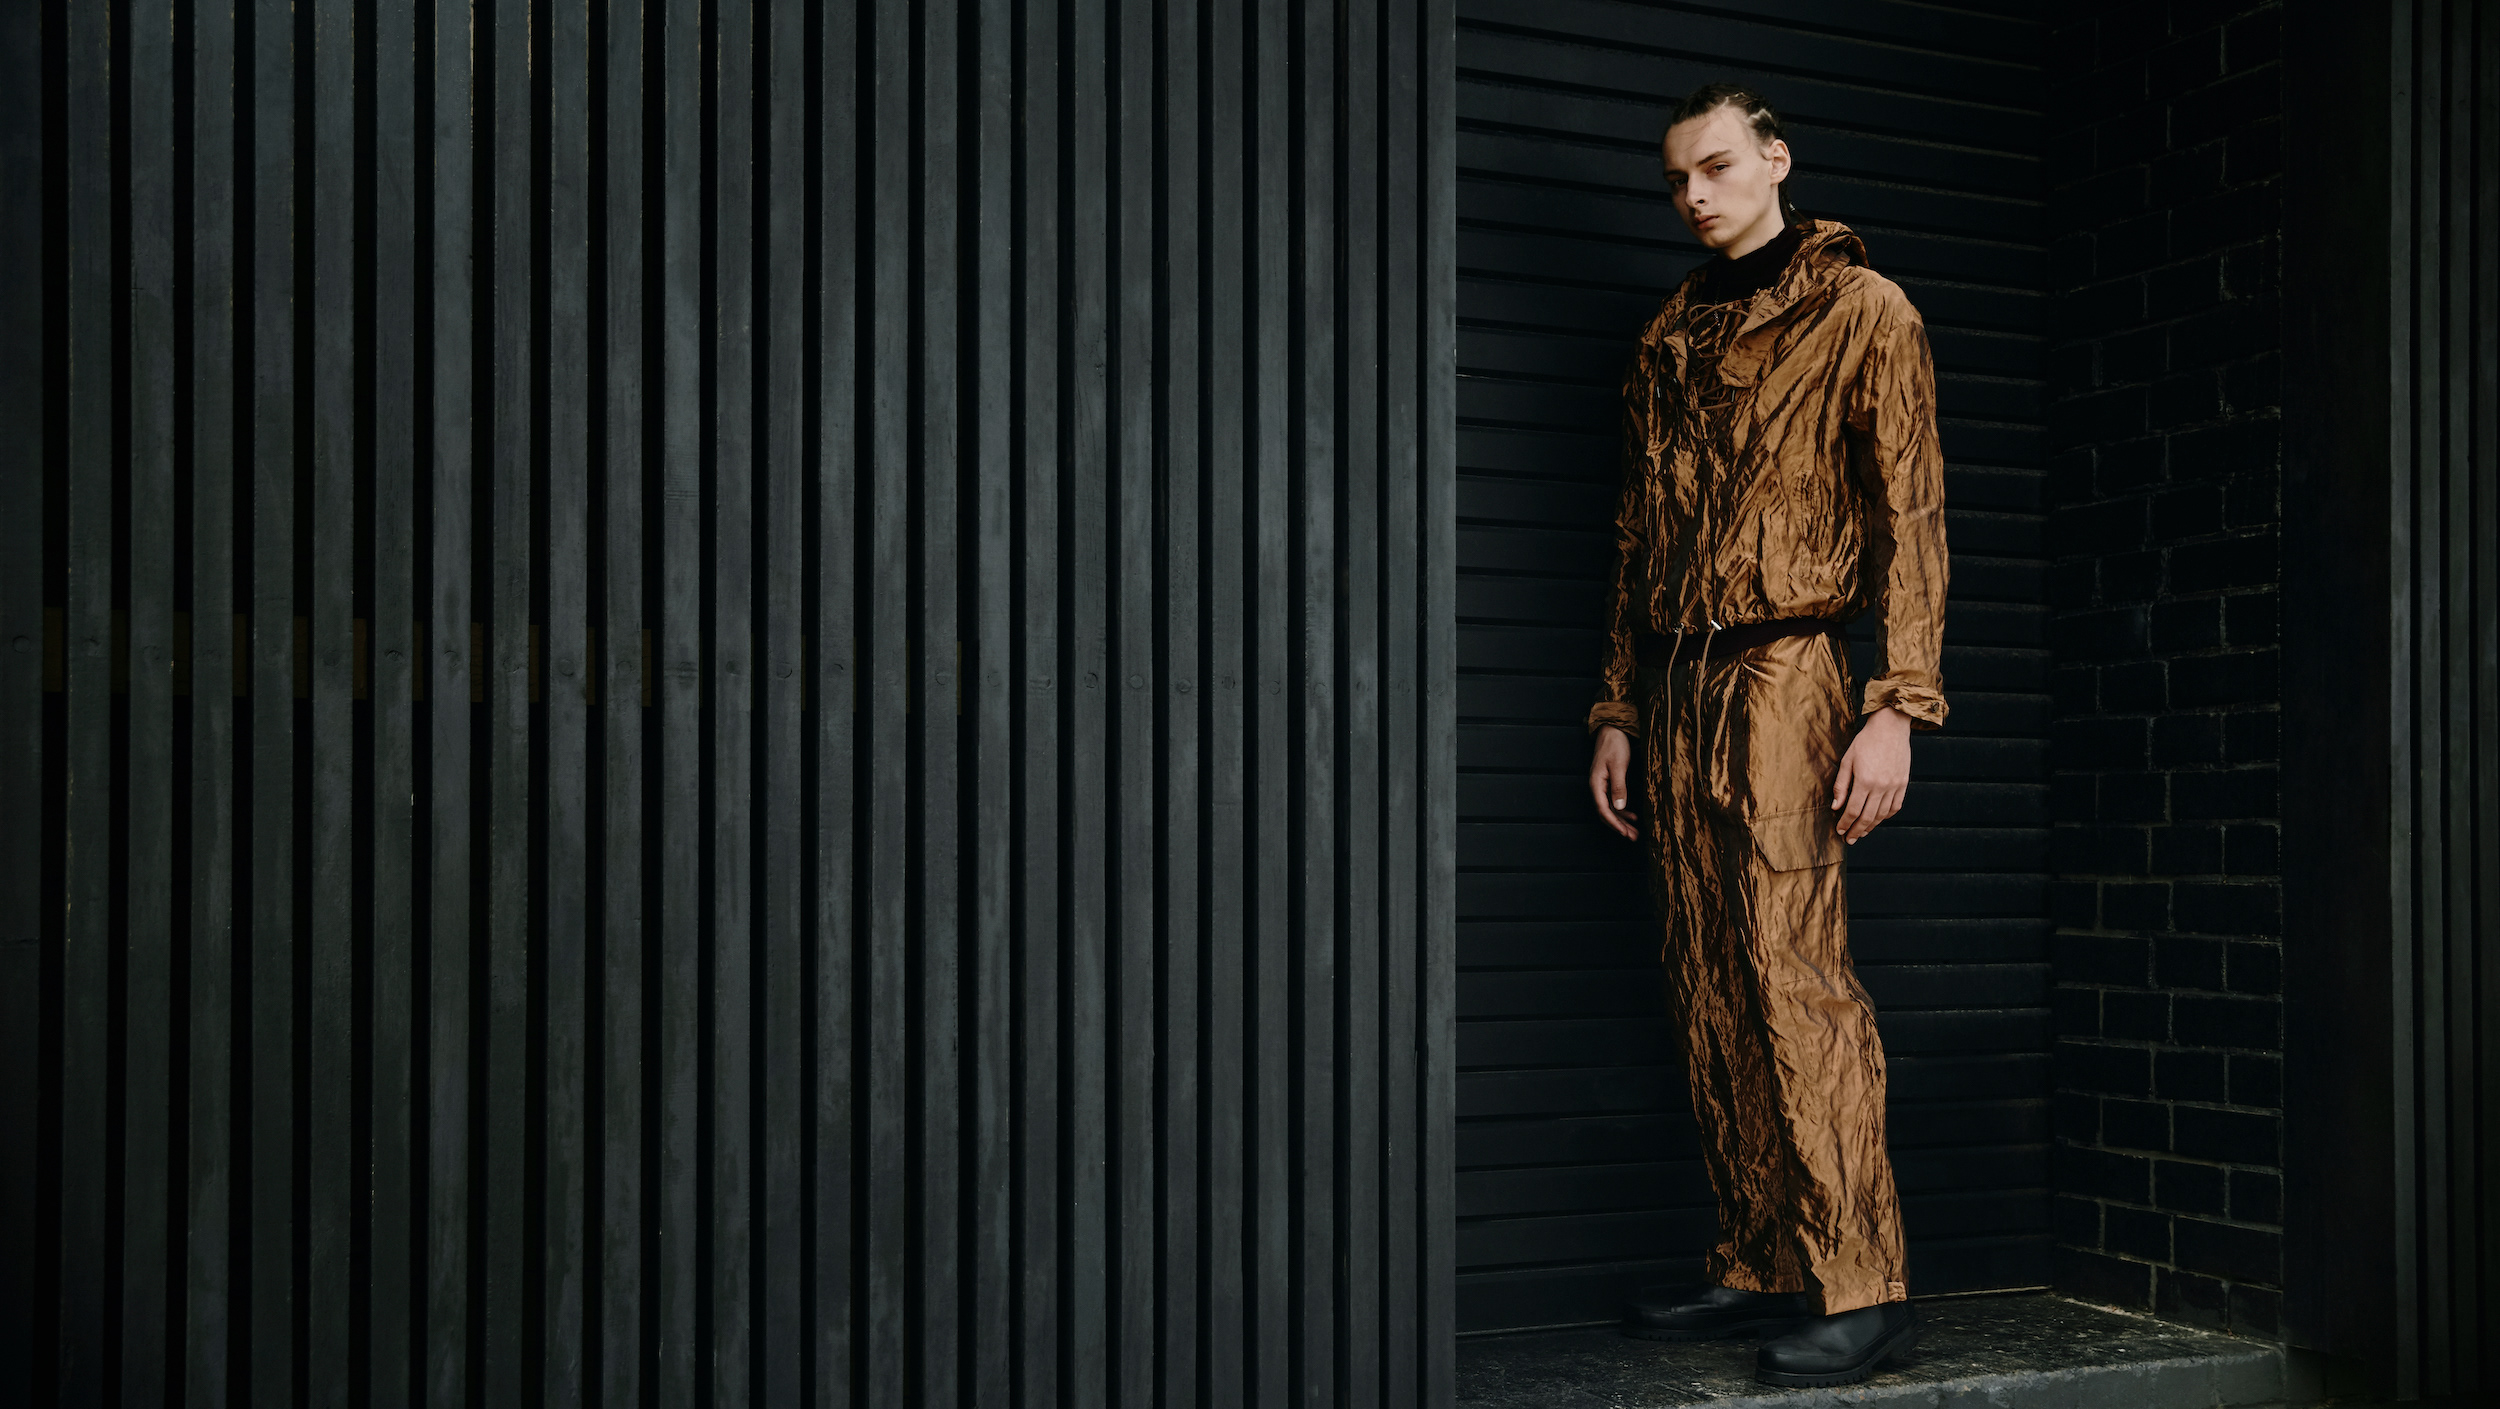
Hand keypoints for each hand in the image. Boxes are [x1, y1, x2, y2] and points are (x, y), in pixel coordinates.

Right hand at [1588, 726, 1637, 839]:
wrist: (1613, 729)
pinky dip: (1623, 810)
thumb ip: (1619, 786)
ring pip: (1610, 808)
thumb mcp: (1619, 765)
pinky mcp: (1609, 782)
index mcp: (1596, 783)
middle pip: (1606, 812)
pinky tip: (1632, 816)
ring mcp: (1602, 785)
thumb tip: (1620, 807)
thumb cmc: (1615, 745)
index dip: (1614, 823)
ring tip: (1633, 831)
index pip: (1603, 809)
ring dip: (1621, 821)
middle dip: (1619, 826)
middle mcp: (1597, 786)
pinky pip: (1614, 801)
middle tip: (1632, 837)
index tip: (1624, 832)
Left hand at [1831, 707, 1912, 843]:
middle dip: (1857, 831)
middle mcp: (1881, 786)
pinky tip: (1877, 819)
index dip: (1845, 823)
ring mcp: (1894, 786)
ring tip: (1862, 833)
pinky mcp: (1903, 783)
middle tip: (1849, 839)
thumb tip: (1835, 807)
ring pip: (1882, 815)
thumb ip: (1841, 785)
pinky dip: (1886, 816)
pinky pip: (1895, 806)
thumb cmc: (1865, 742)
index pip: (1853, 810)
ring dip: (1871, 826)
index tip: (1840, 831)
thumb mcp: (1847, 761)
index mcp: (1865, 781)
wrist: (1890, 728)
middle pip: (1867, 817)